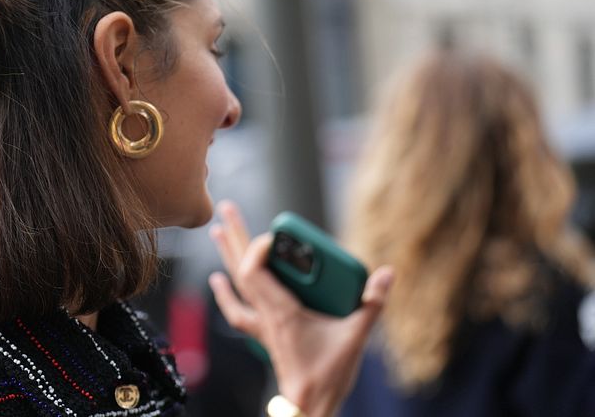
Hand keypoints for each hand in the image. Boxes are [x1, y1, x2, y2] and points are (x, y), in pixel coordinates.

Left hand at [208, 200, 392, 416]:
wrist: (309, 407)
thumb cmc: (329, 375)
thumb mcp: (356, 337)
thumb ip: (372, 304)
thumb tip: (387, 274)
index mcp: (282, 312)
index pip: (255, 273)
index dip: (257, 248)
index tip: (272, 234)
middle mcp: (266, 315)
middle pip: (240, 269)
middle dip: (234, 236)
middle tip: (226, 208)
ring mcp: (262, 324)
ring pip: (236, 285)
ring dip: (227, 256)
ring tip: (218, 232)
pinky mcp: (264, 333)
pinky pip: (238, 309)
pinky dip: (226, 292)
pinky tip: (218, 280)